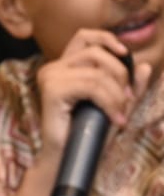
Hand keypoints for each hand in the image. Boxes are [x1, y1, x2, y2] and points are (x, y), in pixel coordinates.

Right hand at [35, 29, 150, 156]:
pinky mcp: (52, 91)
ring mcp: (50, 79)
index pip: (84, 36)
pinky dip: (109, 102)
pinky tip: (114, 118)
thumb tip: (144, 66)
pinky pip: (91, 86)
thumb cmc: (87, 134)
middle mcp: (52, 69)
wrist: (68, 159)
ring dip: (117, 93)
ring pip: (97, 72)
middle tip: (126, 99)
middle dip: (120, 74)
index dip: (107, 39)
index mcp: (63, 67)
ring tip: (120, 113)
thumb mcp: (116, 105)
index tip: (125, 55)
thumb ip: (130, 87)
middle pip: (97, 52)